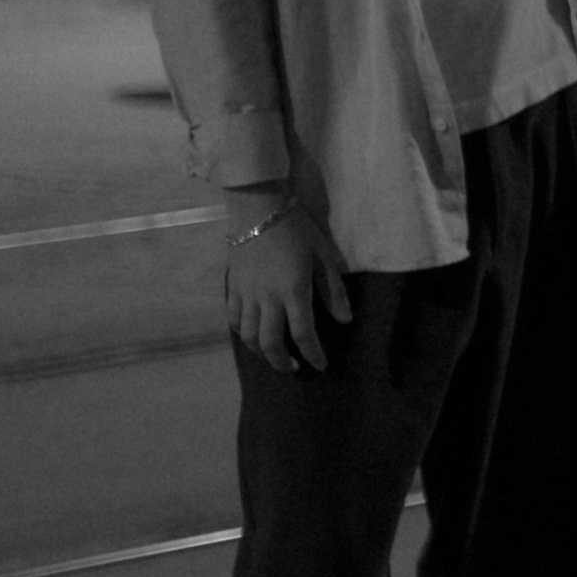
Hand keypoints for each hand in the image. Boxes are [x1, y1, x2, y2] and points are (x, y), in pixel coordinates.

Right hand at [224, 200, 351, 373]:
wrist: (258, 208)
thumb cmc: (296, 229)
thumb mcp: (324, 255)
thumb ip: (334, 290)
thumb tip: (345, 320)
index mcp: (293, 291)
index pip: (303, 333)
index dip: (313, 354)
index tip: (321, 365)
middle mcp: (267, 298)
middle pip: (270, 343)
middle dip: (282, 363)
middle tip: (295, 368)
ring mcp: (246, 294)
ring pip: (248, 336)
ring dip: (262, 353)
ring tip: (275, 356)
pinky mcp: (232, 287)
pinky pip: (234, 319)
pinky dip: (242, 333)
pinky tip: (252, 336)